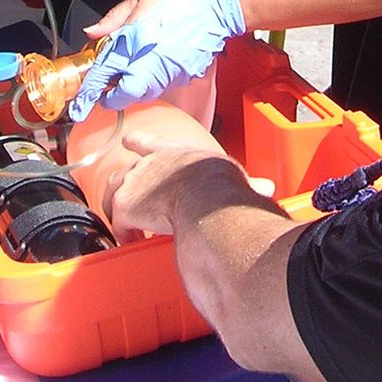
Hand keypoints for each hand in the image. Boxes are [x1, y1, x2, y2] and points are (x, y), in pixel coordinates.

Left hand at [67, 0, 245, 120]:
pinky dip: (153, 81)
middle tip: (106, 91)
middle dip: (113, 97)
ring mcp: (169, 71)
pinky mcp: (184, 75)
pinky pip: (162, 86)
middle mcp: (151, 61)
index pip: (104, 73)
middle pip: (124, 95)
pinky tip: (155, 64)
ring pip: (143, 93)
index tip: (81, 102)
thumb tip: (93, 33)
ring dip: (133, 88)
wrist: (218, 2)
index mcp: (135, 40)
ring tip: (133, 71)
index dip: (90, 91)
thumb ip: (113, 19)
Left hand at [108, 132, 255, 238]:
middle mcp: (147, 163)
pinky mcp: (126, 207)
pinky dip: (124, 234)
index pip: (148, 142)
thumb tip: (267, 188)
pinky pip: (119, 224)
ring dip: (119, 210)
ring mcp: (132, 183)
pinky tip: (130, 242)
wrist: (203, 194)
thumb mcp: (232, 174)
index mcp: (170, 152)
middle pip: (124, 170)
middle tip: (123, 195)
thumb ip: (246, 183)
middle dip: (123, 183)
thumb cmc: (219, 182)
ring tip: (126, 226)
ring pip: (113, 195)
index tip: (128, 139)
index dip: (138, 142)